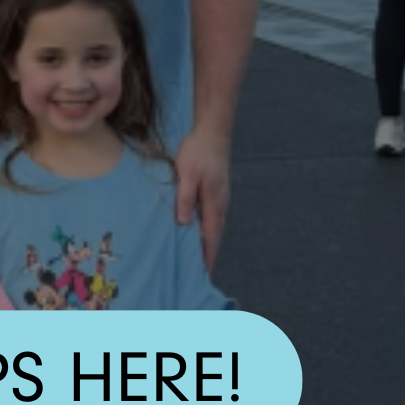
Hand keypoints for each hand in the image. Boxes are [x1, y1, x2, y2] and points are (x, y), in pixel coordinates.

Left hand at [171, 124, 231, 269]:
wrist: (214, 131)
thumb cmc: (199, 151)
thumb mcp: (187, 174)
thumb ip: (186, 198)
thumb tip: (183, 223)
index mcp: (214, 202)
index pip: (211, 236)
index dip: (207, 255)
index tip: (204, 273)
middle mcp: (220, 203)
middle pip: (215, 234)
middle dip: (209, 253)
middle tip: (201, 271)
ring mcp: (221, 196)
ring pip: (214, 225)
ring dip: (208, 241)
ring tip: (198, 256)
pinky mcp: (217, 190)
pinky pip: (213, 215)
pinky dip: (207, 227)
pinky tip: (198, 229)